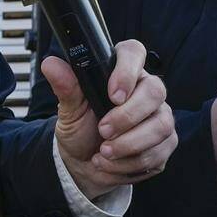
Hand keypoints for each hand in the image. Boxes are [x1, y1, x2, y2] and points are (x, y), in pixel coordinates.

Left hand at [42, 39, 176, 200]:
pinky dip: (130, 163)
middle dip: (127, 117)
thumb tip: (51, 65)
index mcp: (122, 71)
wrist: (84, 164)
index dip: (128, 71)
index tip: (113, 95)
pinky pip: (158, 152)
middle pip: (155, 91)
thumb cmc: (80, 128)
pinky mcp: (165, 143)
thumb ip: (66, 87)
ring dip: (128, 145)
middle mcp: (146, 89)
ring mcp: (160, 116)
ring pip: (161, 126)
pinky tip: (112, 163)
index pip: (134, 53)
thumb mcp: (70, 109)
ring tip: (103, 153)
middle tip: (103, 131)